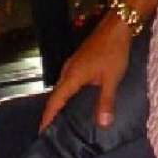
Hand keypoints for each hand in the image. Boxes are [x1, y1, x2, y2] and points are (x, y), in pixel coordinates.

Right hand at [39, 12, 132, 130]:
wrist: (116, 26)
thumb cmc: (113, 52)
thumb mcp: (111, 79)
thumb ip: (105, 101)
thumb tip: (102, 124)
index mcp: (72, 76)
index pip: (55, 101)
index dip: (48, 117)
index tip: (41, 131)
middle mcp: (68, 70)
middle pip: (55, 95)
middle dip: (51, 112)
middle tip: (48, 130)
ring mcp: (72, 64)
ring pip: (61, 87)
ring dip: (58, 103)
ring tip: (58, 118)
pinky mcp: (78, 61)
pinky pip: (67, 81)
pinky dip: (66, 93)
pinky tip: (73, 99)